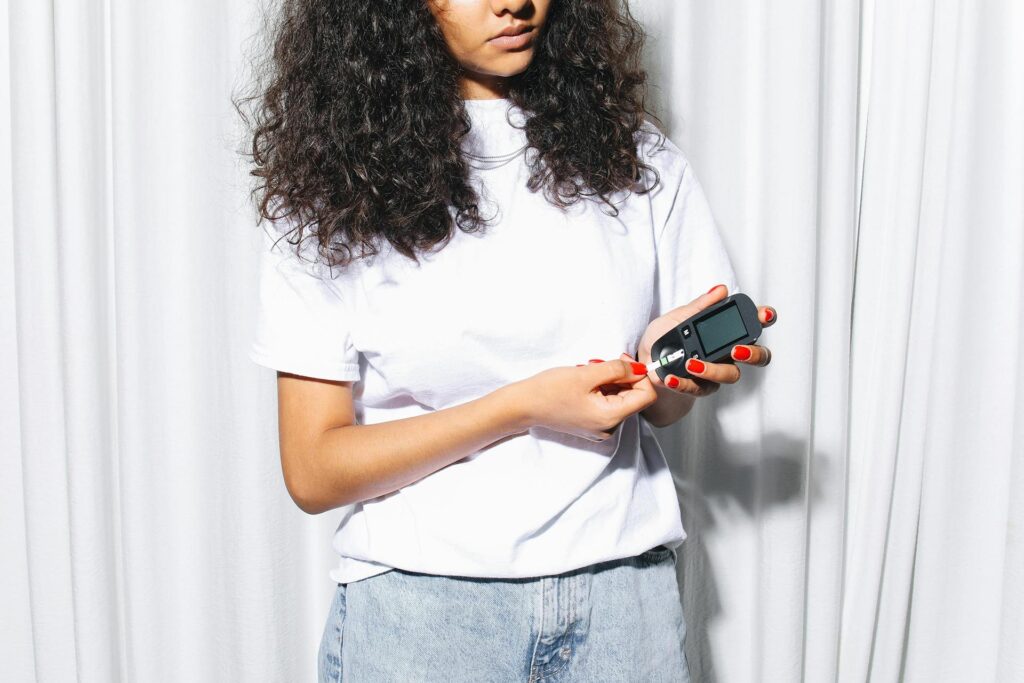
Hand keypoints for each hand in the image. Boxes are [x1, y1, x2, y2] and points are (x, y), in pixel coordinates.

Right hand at [513, 359, 656, 440]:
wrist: (523, 405)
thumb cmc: (550, 390)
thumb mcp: (587, 373)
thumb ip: (618, 369)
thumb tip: (640, 368)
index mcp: (611, 418)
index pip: (646, 396)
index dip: (640, 375)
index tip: (623, 360)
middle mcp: (609, 428)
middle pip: (633, 398)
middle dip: (623, 376)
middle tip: (602, 362)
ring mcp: (600, 428)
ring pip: (620, 399)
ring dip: (610, 381)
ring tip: (589, 371)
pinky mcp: (591, 424)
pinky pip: (608, 404)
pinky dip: (602, 389)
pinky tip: (586, 381)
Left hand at [637, 283, 776, 396]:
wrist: (645, 361)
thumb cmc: (664, 337)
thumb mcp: (678, 317)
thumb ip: (700, 306)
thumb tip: (721, 290)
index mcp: (726, 330)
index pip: (753, 324)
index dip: (765, 318)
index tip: (764, 315)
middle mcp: (729, 353)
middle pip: (759, 356)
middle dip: (753, 353)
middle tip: (737, 350)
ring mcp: (719, 372)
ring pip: (731, 375)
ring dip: (713, 370)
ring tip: (691, 363)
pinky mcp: (702, 388)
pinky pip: (700, 388)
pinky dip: (685, 383)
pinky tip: (671, 378)